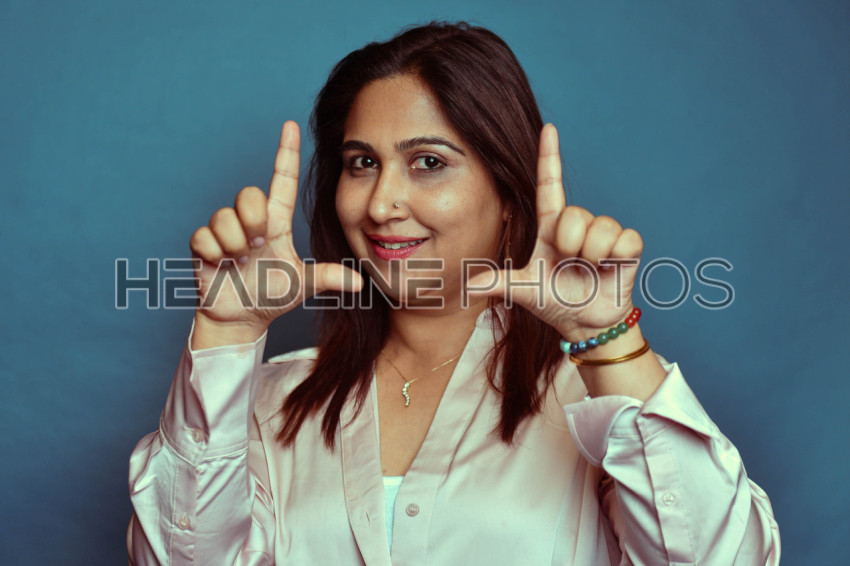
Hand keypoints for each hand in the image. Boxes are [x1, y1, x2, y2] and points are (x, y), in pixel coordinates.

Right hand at [189, 121, 362, 345]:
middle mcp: (250, 221)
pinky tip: (222, 264)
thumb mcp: (303, 285)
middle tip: (257, 244)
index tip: (290, 125)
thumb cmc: (273, 295)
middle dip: (253, 219)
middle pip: (248, 194)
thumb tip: (360, 284)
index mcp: (276, 223)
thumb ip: (328, 278)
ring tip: (241, 259)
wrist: (242, 318)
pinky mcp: (203, 245)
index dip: (286, 153)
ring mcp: (225, 232)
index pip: (282, 181)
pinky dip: (214, 253)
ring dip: (234, 243)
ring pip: (224, 216)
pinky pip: (203, 236)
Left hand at [468, 124, 641, 340]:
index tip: (548, 128)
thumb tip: (466, 284)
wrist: (585, 324)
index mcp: (551, 227)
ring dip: (592, 254)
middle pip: (575, 214)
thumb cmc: (554, 301)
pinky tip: (609, 267)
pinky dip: (615, 256)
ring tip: (589, 268)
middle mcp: (577, 225)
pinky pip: (625, 239)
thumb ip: (498, 284)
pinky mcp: (627, 247)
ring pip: (600, 227)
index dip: (549, 156)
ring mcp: (603, 235)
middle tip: (570, 263)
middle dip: (570, 243)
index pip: (549, 184)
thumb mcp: (524, 290)